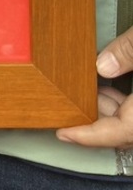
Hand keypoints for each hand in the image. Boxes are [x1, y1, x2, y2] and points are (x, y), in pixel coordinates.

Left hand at [56, 26, 132, 147]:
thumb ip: (127, 52)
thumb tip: (102, 66)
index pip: (122, 132)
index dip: (90, 136)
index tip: (63, 133)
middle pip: (125, 130)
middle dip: (93, 120)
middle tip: (63, 108)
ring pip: (131, 120)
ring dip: (107, 108)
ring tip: (80, 90)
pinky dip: (121, 101)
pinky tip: (106, 84)